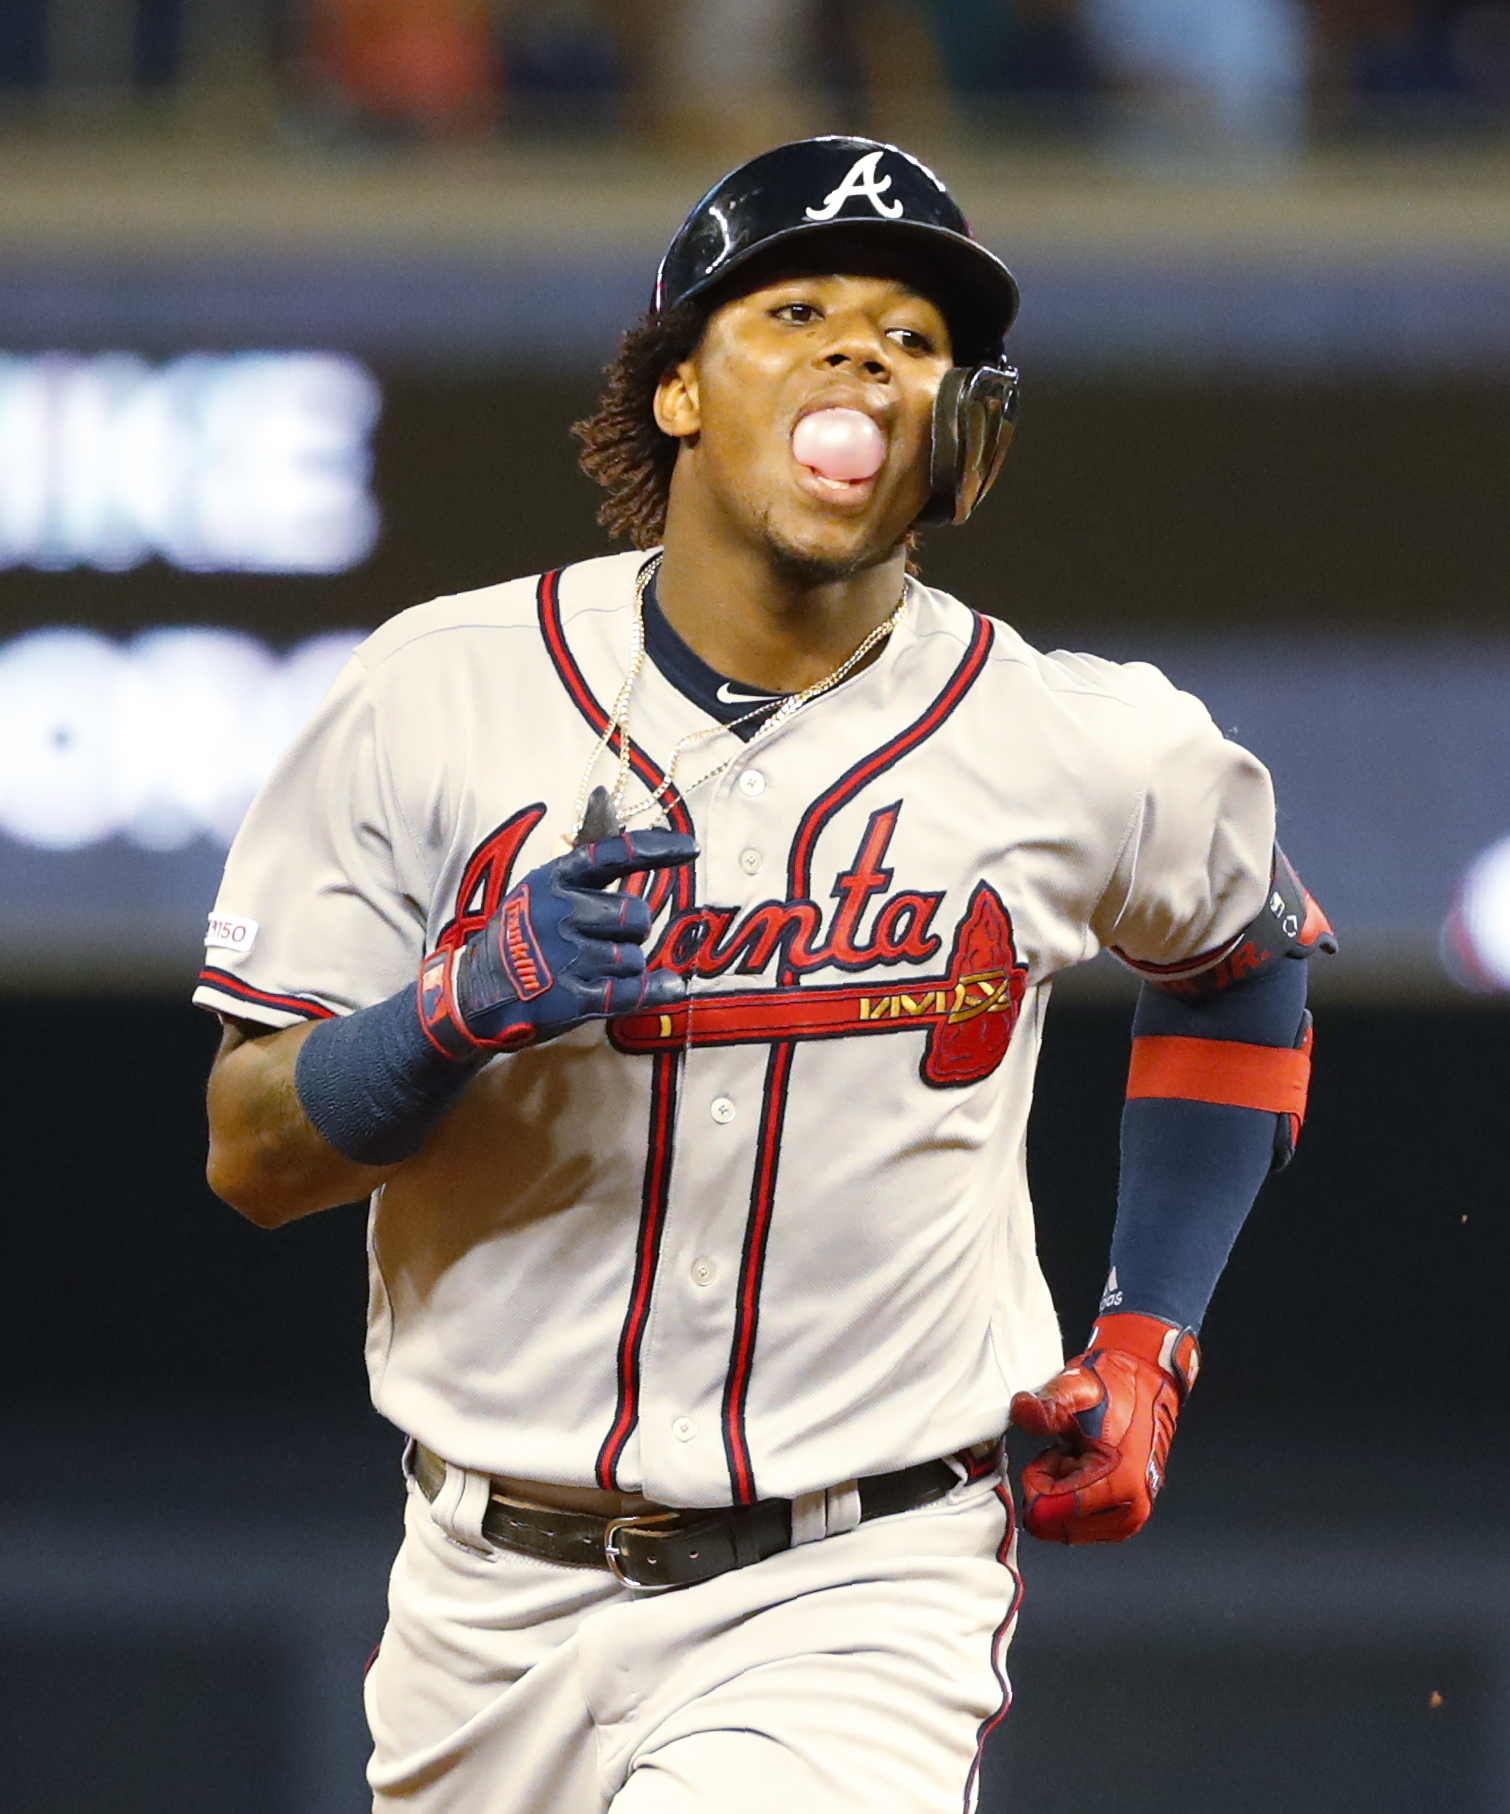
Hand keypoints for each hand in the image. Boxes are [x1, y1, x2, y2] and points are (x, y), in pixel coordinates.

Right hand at [417, 829, 697, 1059]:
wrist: (472, 995)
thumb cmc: (514, 940)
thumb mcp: (535, 892)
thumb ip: (577, 869)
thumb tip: (611, 814)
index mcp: (553, 880)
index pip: (614, 854)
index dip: (657, 849)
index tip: (690, 848)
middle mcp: (561, 912)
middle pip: (636, 917)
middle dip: (630, 933)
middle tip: (601, 944)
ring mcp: (566, 955)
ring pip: (634, 958)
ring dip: (623, 969)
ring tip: (587, 972)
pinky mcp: (572, 997)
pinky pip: (631, 991)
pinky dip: (654, 992)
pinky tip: (670, 989)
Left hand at [1009, 1312, 1198, 1544]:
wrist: (1148, 1388)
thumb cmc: (1117, 1389)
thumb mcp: (1077, 1388)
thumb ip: (1048, 1405)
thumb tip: (1022, 1411)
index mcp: (1119, 1485)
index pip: (1050, 1514)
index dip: (1038, 1480)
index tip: (1053, 1451)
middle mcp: (1129, 1511)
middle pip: (1054, 1525)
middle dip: (1049, 1488)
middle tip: (1065, 1452)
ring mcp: (1129, 1519)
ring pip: (1064, 1527)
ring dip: (1060, 1494)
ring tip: (1077, 1457)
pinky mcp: (1126, 1519)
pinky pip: (1079, 1525)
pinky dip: (1073, 1498)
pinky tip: (1085, 1468)